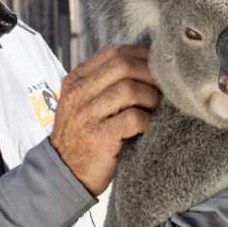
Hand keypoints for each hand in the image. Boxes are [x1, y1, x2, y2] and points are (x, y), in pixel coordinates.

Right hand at [50, 45, 158, 194]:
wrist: (64, 173)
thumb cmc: (84, 136)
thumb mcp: (84, 103)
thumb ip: (105, 83)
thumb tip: (146, 64)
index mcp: (76, 80)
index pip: (113, 53)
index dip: (141, 55)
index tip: (158, 64)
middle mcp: (78, 94)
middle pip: (122, 66)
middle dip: (150, 74)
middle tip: (163, 87)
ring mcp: (86, 115)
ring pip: (129, 90)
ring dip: (150, 97)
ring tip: (155, 108)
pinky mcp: (98, 137)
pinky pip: (132, 118)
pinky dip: (146, 120)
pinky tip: (147, 127)